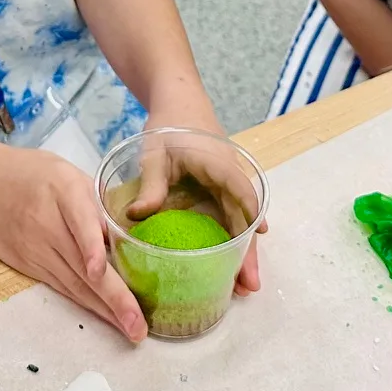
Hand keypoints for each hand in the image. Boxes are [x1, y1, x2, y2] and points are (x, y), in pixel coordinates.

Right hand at [0, 146, 146, 342]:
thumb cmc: (33, 174)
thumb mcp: (69, 174)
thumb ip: (97, 203)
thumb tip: (131, 235)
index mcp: (63, 190)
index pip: (78, 220)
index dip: (89, 247)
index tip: (100, 270)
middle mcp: (48, 224)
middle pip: (82, 266)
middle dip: (114, 298)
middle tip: (138, 326)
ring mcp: (35, 250)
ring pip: (73, 284)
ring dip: (103, 310)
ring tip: (130, 329)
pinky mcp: (27, 266)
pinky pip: (61, 287)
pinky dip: (85, 304)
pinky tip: (106, 317)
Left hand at [133, 114, 266, 296]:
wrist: (178, 103)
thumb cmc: (168, 125)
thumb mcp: (155, 154)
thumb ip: (150, 186)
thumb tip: (134, 217)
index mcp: (218, 164)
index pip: (240, 189)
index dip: (250, 214)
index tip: (257, 239)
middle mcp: (230, 177)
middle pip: (245, 217)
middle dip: (249, 251)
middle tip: (250, 284)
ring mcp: (227, 186)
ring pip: (240, 223)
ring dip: (243, 252)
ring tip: (244, 286)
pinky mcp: (220, 193)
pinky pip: (230, 219)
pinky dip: (232, 242)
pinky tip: (231, 266)